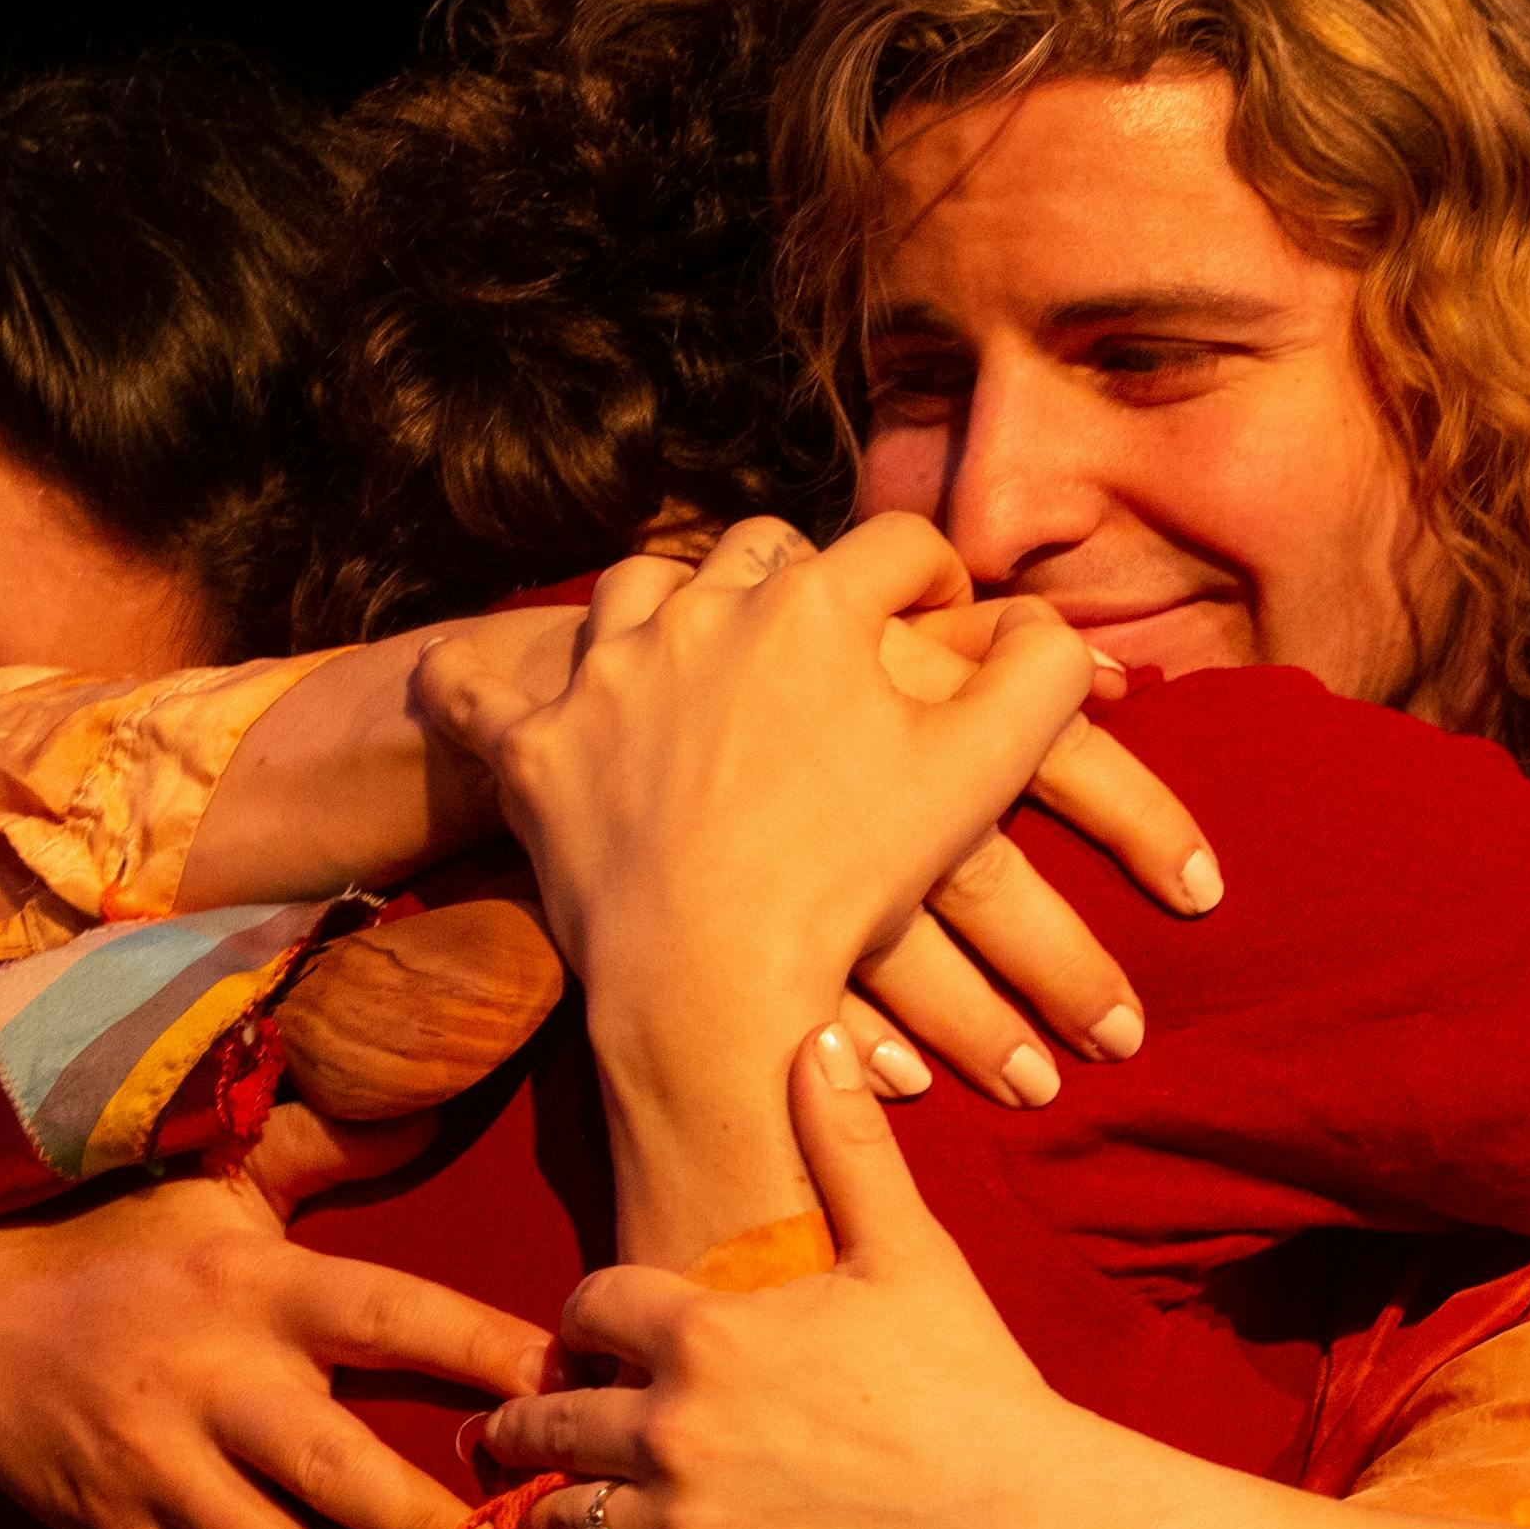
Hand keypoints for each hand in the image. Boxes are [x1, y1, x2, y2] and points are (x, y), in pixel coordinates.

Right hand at [0, 1173, 551, 1528]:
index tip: (570, 1388)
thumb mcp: (214, 1187)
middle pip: (339, 1468)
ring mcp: (160, 1469)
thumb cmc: (112, 1247)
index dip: (482, 1348)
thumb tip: (434, 1096)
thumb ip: (325, 1152)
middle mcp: (215, 1379)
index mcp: (260, 1284)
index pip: (392, 1313)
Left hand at [418, 523, 1215, 1106]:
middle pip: (758, 552)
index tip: (947, 615)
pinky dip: (469, 687)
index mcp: (811, 605)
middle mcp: (697, 611)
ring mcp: (603, 677)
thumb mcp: (978, 771)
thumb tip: (1064, 626)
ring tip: (686, 638)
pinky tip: (465, 680)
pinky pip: (476, 696)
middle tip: (822, 625)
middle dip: (800, 577)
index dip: (934, 579)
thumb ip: (1041, 674)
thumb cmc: (854, 878)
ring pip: (630, 592)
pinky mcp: (531, 752)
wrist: (717, 978)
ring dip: (664, 604)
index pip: (894, 550)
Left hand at [482, 1023, 1110, 1528]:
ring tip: (549, 1514)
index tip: (588, 1339)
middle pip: (544, 1420)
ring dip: (549, 1515)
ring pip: (558, 1523)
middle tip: (511, 1431)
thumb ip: (846, 1149)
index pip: (585, 1308)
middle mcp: (672, 1430)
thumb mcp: (912, 1254)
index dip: (583, 1320)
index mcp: (708, 1333)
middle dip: (525, 1422)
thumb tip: (815, 1038)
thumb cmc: (975, 1388)